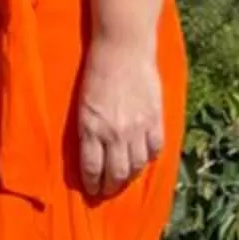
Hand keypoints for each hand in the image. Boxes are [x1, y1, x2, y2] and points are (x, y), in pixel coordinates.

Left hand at [75, 37, 166, 201]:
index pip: (92, 168)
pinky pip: (155, 149)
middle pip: (115, 173)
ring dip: (129, 177)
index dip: (92, 184)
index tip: (91, 190)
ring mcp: (137, 128)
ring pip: (136, 166)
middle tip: (106, 191)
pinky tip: (144, 159)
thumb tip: (91, 152)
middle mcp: (114, 133)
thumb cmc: (97, 70)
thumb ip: (88, 128)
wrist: (123, 48)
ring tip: (124, 179)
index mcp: (91, 128)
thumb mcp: (83, 102)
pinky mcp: (155, 119)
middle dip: (110, 187)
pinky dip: (149, 158)